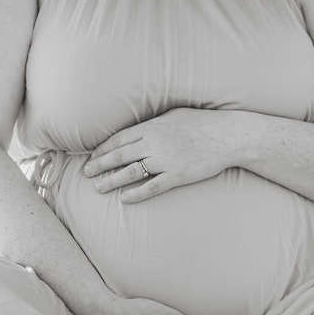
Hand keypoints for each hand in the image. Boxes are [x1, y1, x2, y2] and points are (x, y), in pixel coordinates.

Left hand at [83, 108, 242, 202]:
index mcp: (152, 128)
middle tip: (86, 174)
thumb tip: (137, 130)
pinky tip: (124, 199)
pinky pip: (152, 187)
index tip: (92, 156)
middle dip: (100, 165)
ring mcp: (165, 160)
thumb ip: (153, 124)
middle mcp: (155, 143)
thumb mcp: (173, 115)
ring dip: (111, 181)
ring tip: (98, 188)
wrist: (227, 136)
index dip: (103, 149)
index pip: (119, 139)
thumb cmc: (202, 123)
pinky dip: (136, 193)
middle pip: (119, 156)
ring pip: (131, 172)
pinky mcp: (177, 176)